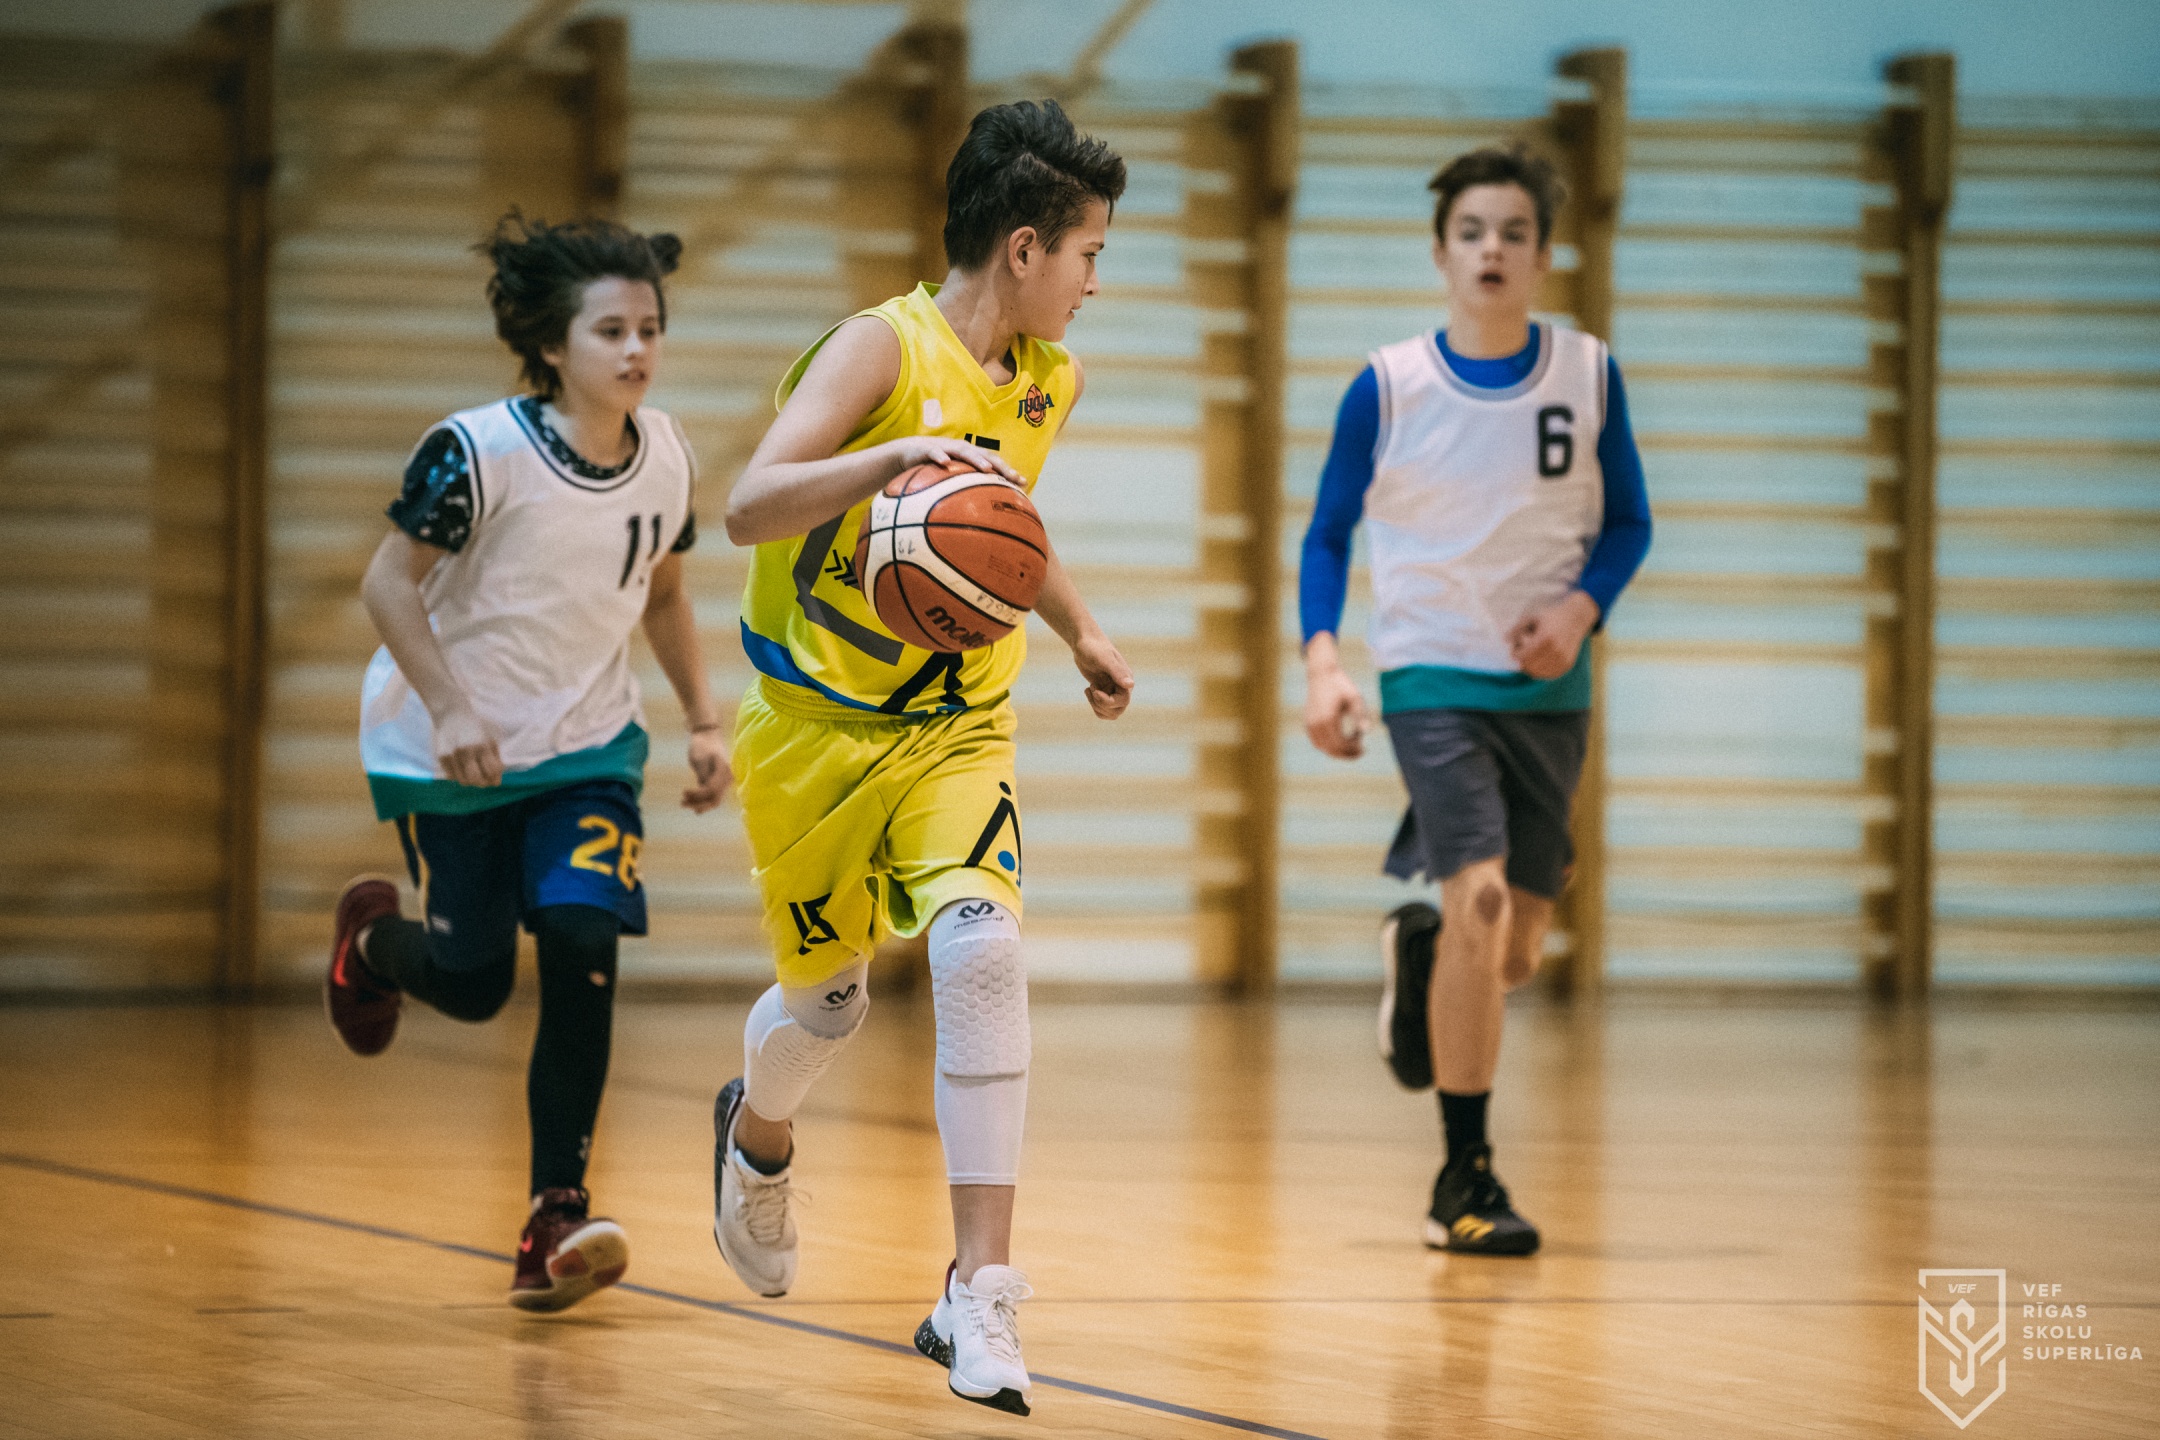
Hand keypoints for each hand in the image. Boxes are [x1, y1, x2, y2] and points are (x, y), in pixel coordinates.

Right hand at [432, 701, 502, 786]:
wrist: (451, 714)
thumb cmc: (476, 727)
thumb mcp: (491, 739)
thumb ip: (495, 760)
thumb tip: (496, 782)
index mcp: (482, 745)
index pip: (492, 771)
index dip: (495, 776)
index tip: (494, 774)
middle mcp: (466, 751)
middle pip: (477, 780)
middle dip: (483, 782)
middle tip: (484, 778)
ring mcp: (452, 755)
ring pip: (463, 781)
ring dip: (471, 781)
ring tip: (473, 771)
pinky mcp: (442, 758)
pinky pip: (452, 777)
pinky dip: (459, 776)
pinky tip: (462, 767)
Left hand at [682, 727, 731, 812]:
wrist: (707, 734)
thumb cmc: (703, 744)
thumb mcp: (700, 759)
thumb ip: (703, 775)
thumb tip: (704, 790)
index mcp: (724, 772)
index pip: (712, 790)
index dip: (698, 795)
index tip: (684, 792)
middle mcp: (727, 778)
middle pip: (715, 798)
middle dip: (699, 804)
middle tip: (683, 804)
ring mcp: (722, 781)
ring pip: (712, 798)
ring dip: (698, 803)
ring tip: (683, 803)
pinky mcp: (716, 780)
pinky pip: (710, 794)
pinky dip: (700, 798)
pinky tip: (689, 800)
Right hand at [887, 435, 1024, 486]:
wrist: (908, 452)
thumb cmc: (934, 470)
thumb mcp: (950, 481)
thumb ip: (965, 492)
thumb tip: (980, 519)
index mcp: (970, 457)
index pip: (994, 463)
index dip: (1008, 471)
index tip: (1023, 484)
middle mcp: (962, 450)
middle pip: (985, 455)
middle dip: (1000, 465)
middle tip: (1012, 476)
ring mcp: (946, 448)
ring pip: (964, 451)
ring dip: (976, 459)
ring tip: (986, 469)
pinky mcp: (927, 449)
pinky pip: (934, 453)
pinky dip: (939, 457)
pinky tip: (944, 463)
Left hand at [1070, 629, 1133, 719]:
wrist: (1084, 642)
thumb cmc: (1093, 648)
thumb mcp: (1104, 659)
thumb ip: (1117, 672)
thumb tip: (1130, 685)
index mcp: (1126, 679)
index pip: (1123, 701)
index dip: (1107, 702)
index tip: (1094, 691)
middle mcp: (1122, 686)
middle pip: (1118, 710)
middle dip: (1102, 706)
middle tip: (1092, 691)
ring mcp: (1113, 689)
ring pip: (1110, 712)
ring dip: (1097, 706)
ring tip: (1090, 690)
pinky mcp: (1103, 690)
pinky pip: (1102, 708)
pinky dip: (1093, 704)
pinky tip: (1087, 689)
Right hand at [1302, 640, 1370, 759]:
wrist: (1321, 674)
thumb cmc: (1341, 685)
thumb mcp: (1355, 698)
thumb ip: (1361, 715)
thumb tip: (1367, 731)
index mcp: (1328, 718)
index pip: (1340, 744)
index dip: (1353, 750)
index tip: (1364, 746)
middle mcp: (1316, 724)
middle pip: (1332, 750)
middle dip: (1347, 753)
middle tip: (1362, 751)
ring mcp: (1309, 724)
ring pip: (1324, 748)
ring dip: (1339, 750)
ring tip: (1353, 744)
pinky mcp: (1307, 723)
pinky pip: (1318, 742)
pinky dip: (1329, 745)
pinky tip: (1341, 740)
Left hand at [1508, 591, 1599, 679]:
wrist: (1576, 618)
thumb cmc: (1551, 617)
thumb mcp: (1532, 618)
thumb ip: (1517, 629)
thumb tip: (1504, 640)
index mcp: (1545, 638)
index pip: (1523, 657)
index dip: (1516, 653)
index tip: (1517, 647)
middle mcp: (1555, 651)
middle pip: (1529, 666)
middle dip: (1523, 660)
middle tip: (1526, 650)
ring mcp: (1562, 660)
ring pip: (1538, 673)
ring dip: (1532, 666)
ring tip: (1535, 653)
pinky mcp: (1567, 665)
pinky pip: (1548, 675)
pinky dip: (1541, 671)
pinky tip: (1542, 659)